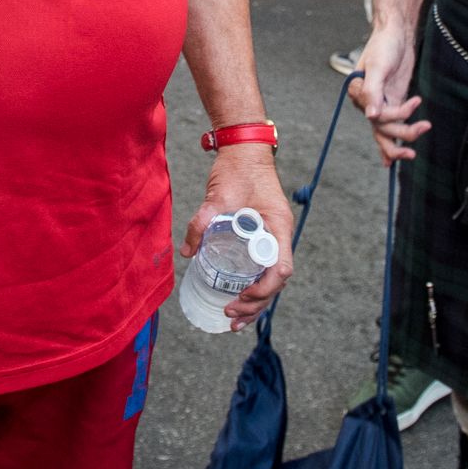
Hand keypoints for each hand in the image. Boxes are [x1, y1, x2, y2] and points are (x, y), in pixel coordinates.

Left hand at [181, 145, 294, 329]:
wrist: (244, 148)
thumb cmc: (238, 169)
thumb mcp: (219, 195)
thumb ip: (202, 221)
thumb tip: (186, 251)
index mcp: (278, 227)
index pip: (281, 269)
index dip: (263, 289)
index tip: (240, 296)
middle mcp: (280, 236)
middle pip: (276, 281)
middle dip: (256, 303)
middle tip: (230, 315)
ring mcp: (273, 237)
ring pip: (270, 278)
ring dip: (255, 301)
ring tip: (235, 320)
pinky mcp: (262, 236)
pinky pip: (262, 267)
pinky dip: (252, 285)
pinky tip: (237, 298)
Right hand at [349, 27, 429, 164]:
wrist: (396, 33)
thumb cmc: (384, 46)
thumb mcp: (378, 66)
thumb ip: (373, 91)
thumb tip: (371, 115)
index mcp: (358, 92)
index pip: (375, 115)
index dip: (395, 114)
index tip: (413, 103)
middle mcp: (367, 101)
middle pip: (382, 126)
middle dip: (402, 131)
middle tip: (423, 128)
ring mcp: (380, 102)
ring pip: (387, 130)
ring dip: (403, 137)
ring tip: (422, 133)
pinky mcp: (393, 101)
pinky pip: (392, 126)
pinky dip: (393, 142)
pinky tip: (391, 161)